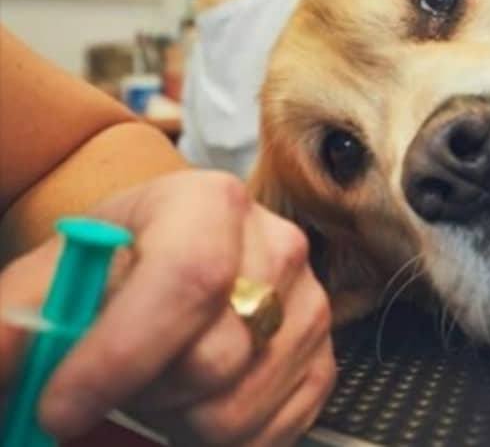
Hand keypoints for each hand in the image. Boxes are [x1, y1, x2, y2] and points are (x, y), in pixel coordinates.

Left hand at [0, 171, 333, 445]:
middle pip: (212, 359)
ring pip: (238, 410)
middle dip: (143, 395)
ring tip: (154, 388)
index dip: (121, 355)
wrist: (167, 262)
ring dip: (177, 421)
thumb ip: (19, 314)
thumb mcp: (56, 273)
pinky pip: (271, 434)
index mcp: (210, 202)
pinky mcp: (323, 358)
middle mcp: (277, 246)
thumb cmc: (113, 267)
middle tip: (111, 387)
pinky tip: (190, 405)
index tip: (59, 409)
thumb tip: (5, 353)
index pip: (188, 279)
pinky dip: (220, 441)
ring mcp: (309, 305)